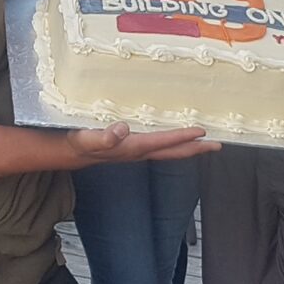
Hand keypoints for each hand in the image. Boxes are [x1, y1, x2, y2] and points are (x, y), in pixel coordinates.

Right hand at [67, 122, 219, 164]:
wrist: (65, 151)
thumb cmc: (75, 142)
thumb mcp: (85, 138)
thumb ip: (103, 136)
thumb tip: (122, 130)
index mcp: (130, 148)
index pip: (162, 143)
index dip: (182, 137)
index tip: (202, 131)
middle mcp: (137, 152)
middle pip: (172, 153)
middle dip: (195, 149)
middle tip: (218, 146)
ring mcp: (135, 151)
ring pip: (167, 150)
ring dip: (186, 147)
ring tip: (204, 141)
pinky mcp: (131, 147)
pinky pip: (158, 144)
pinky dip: (172, 140)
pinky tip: (175, 135)